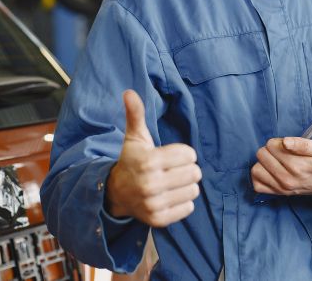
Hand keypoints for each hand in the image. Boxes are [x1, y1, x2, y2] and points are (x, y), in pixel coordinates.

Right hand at [106, 90, 201, 226]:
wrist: (117, 193)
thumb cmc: (132, 160)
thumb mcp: (134, 137)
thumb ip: (136, 114)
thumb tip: (129, 92)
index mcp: (148, 161)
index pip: (189, 154)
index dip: (183, 153)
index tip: (171, 156)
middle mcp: (150, 184)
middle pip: (195, 173)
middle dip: (187, 169)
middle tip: (173, 170)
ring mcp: (154, 204)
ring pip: (194, 190)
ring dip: (187, 186)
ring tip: (172, 183)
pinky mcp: (159, 219)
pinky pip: (188, 207)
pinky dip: (183, 201)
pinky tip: (170, 196)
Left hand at [251, 137, 311, 197]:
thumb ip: (304, 144)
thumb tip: (285, 142)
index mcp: (298, 166)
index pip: (272, 145)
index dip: (279, 141)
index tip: (289, 144)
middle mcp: (288, 179)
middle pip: (262, 154)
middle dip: (271, 149)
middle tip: (284, 152)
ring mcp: (282, 188)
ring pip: (256, 169)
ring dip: (264, 162)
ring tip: (276, 160)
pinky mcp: (278, 193)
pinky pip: (257, 184)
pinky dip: (261, 176)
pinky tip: (270, 170)